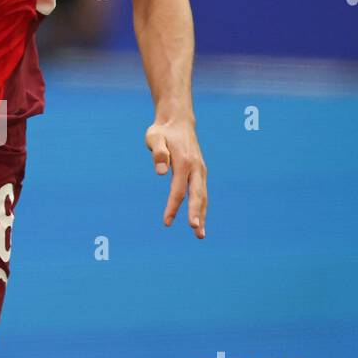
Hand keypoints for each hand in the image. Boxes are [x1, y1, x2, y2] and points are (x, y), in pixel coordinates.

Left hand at [145, 118, 206, 238]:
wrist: (178, 121)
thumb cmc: (162, 131)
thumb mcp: (154, 137)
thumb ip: (158, 153)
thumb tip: (160, 172)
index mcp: (184, 162)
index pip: (178, 189)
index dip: (173, 207)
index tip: (167, 222)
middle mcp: (196, 168)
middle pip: (197, 195)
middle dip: (197, 214)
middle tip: (196, 231)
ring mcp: (200, 171)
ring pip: (203, 196)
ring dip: (202, 215)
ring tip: (200, 235)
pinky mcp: (200, 173)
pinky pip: (202, 193)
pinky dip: (202, 208)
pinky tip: (200, 221)